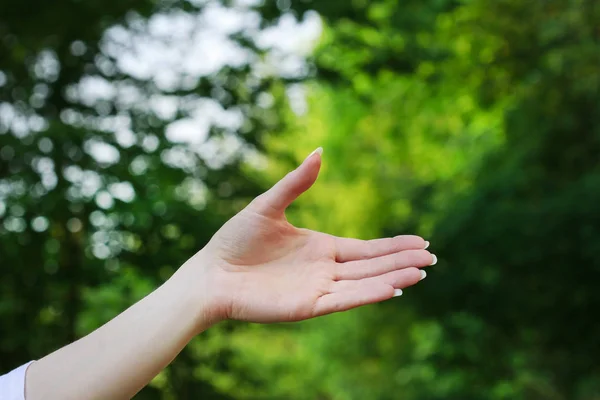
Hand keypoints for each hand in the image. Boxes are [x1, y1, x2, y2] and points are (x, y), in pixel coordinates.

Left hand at [179, 148, 434, 325]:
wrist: (211, 273)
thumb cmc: (235, 239)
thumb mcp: (269, 205)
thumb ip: (296, 182)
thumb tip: (320, 150)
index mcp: (320, 248)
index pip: (366, 249)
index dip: (394, 246)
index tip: (421, 242)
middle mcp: (324, 270)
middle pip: (373, 265)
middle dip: (403, 261)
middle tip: (433, 258)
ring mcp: (317, 289)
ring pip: (364, 284)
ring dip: (393, 279)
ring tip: (421, 273)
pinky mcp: (306, 306)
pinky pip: (344, 300)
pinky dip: (368, 295)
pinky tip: (392, 289)